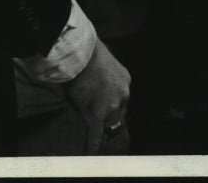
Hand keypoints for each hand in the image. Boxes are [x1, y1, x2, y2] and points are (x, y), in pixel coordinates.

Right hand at [62, 38, 129, 153]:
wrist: (82, 55)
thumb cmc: (89, 57)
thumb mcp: (106, 67)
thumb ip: (107, 82)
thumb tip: (100, 89)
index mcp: (125, 82)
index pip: (121, 102)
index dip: (112, 109)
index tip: (107, 114)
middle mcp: (123, 95)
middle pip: (118, 116)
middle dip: (110, 123)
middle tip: (102, 130)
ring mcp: (110, 108)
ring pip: (109, 126)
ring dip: (102, 132)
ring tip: (97, 140)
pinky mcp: (97, 116)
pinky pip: (96, 137)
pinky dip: (93, 145)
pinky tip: (91, 152)